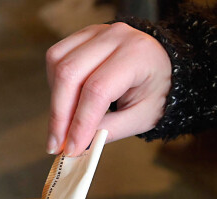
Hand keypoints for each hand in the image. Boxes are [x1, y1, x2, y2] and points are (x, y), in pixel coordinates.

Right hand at [46, 22, 171, 155]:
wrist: (161, 64)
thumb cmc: (155, 90)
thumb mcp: (141, 117)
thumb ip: (111, 130)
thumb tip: (78, 144)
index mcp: (137, 55)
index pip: (97, 90)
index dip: (80, 122)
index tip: (71, 148)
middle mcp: (115, 37)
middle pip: (70, 74)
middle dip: (59, 115)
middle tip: (56, 144)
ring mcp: (97, 32)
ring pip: (58, 64)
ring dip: (55, 100)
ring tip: (63, 123)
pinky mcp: (83, 36)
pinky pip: (56, 57)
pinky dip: (54, 84)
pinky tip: (65, 101)